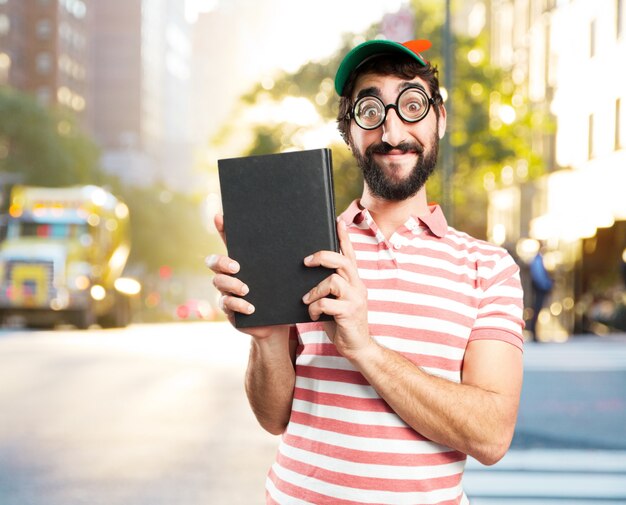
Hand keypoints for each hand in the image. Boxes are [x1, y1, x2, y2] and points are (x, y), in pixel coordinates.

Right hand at [206, 213, 286, 339]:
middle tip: (237, 266)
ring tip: (247, 289)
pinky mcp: (230, 310)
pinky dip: (238, 305)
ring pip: (218, 283)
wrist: (279, 322)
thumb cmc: (281, 294)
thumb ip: (285, 258)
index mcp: (242, 262)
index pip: (229, 242)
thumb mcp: (283, 275)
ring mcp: (227, 292)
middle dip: (222, 262)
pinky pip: (226, 304)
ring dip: (231, 285)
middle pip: (214, 262)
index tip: (220, 218)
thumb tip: (303, 236)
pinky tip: (250, 307)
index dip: (222, 229)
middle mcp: (230, 275)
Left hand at [301, 219, 371, 359]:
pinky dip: (315, 308)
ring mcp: (355, 299)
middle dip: (322, 257)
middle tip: (306, 262)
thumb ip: (328, 288)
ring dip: (315, 290)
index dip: (344, 238)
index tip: (338, 221)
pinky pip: (327, 303)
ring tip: (307, 301)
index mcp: (354, 281)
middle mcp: (358, 286)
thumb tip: (307, 273)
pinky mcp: (350, 313)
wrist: (357, 348)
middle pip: (341, 261)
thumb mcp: (335, 301)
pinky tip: (313, 315)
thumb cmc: (341, 323)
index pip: (350, 255)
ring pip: (333, 281)